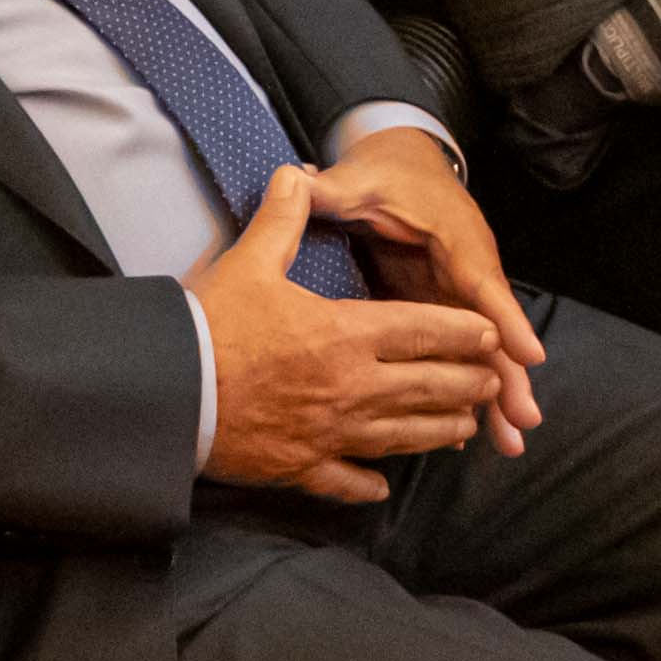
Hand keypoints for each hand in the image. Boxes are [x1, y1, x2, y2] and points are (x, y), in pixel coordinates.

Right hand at [186, 171, 516, 503]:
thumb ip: (282, 218)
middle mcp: (351, 387)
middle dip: (468, 384)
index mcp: (345, 334)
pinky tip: (382, 488)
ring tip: (464, 426)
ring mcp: (329, 433)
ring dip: (440, 431)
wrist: (168, 394)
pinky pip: (345, 481)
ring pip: (402, 437)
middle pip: (428, 388)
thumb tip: (297, 173)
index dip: (462, 333)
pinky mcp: (300, 468)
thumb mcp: (248, 262)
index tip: (491, 335)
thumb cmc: (209, 326)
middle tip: (491, 383)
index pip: (423, 331)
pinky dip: (367, 486)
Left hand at [303, 121, 542, 452]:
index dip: (505, 320)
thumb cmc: (384, 175)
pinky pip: (461, 355)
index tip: (527, 356)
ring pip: (483, 350)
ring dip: (498, 395)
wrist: (403, 165)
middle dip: (510, 376)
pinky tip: (467, 432)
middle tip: (524, 422)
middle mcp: (467, 271)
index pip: (483, 281)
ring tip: (510, 443)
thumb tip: (299, 182)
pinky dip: (468, 391)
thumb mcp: (359, 180)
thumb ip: (333, 190)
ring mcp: (459, 294)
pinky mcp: (445, 310)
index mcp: (453, 238)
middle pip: (493, 329)